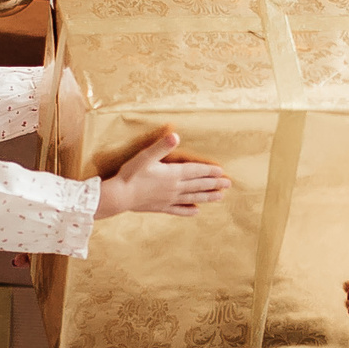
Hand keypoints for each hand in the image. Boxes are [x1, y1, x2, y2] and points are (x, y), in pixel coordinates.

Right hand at [96, 130, 230, 217]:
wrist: (119, 196)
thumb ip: (162, 146)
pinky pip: (179, 210)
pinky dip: (189, 211)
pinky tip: (196, 212)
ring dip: (207, 197)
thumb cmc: (131, 174)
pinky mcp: (161, 207)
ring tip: (220, 197)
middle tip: (228, 184)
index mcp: (172, 174)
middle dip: (214, 184)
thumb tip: (176, 135)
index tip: (222, 171)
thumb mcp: (146, 156)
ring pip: (193, 198)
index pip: (196, 171)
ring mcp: (169, 199)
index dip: (210, 171)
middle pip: (198, 185)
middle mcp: (174, 188)